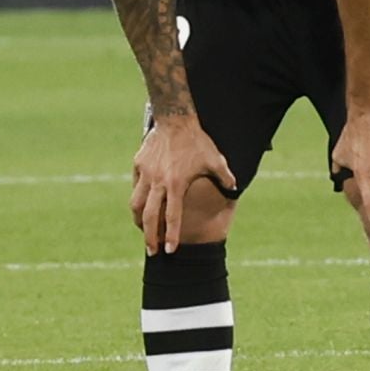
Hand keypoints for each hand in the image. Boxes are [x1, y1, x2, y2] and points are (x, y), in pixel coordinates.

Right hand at [131, 116, 237, 254]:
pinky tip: (141, 204)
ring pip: (136, 203)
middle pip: (149, 217)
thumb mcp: (215, 159)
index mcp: (176, 185)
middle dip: (149, 237)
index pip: (172, 217)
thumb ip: (225, 176)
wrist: (175, 119)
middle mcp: (158, 182)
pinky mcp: (138, 165)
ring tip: (142, 230)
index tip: (170, 251)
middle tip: (152, 251)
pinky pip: (135, 186)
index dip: (172, 235)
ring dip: (138, 220)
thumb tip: (235, 187)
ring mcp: (146, 174)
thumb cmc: (197, 141)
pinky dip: (138, 197)